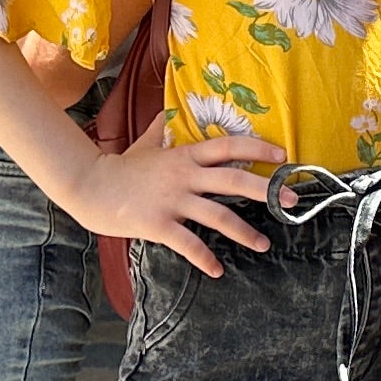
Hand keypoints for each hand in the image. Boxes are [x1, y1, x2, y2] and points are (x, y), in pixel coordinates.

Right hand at [65, 130, 285, 273]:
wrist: (87, 186)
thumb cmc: (120, 166)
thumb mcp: (146, 143)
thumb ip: (165, 129)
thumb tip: (174, 110)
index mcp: (184, 155)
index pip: (229, 146)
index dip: (258, 147)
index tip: (283, 155)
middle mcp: (184, 176)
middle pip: (234, 180)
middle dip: (268, 190)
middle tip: (293, 201)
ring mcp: (172, 201)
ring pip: (219, 216)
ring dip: (245, 232)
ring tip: (264, 244)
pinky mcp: (159, 224)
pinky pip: (189, 244)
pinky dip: (205, 259)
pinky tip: (217, 270)